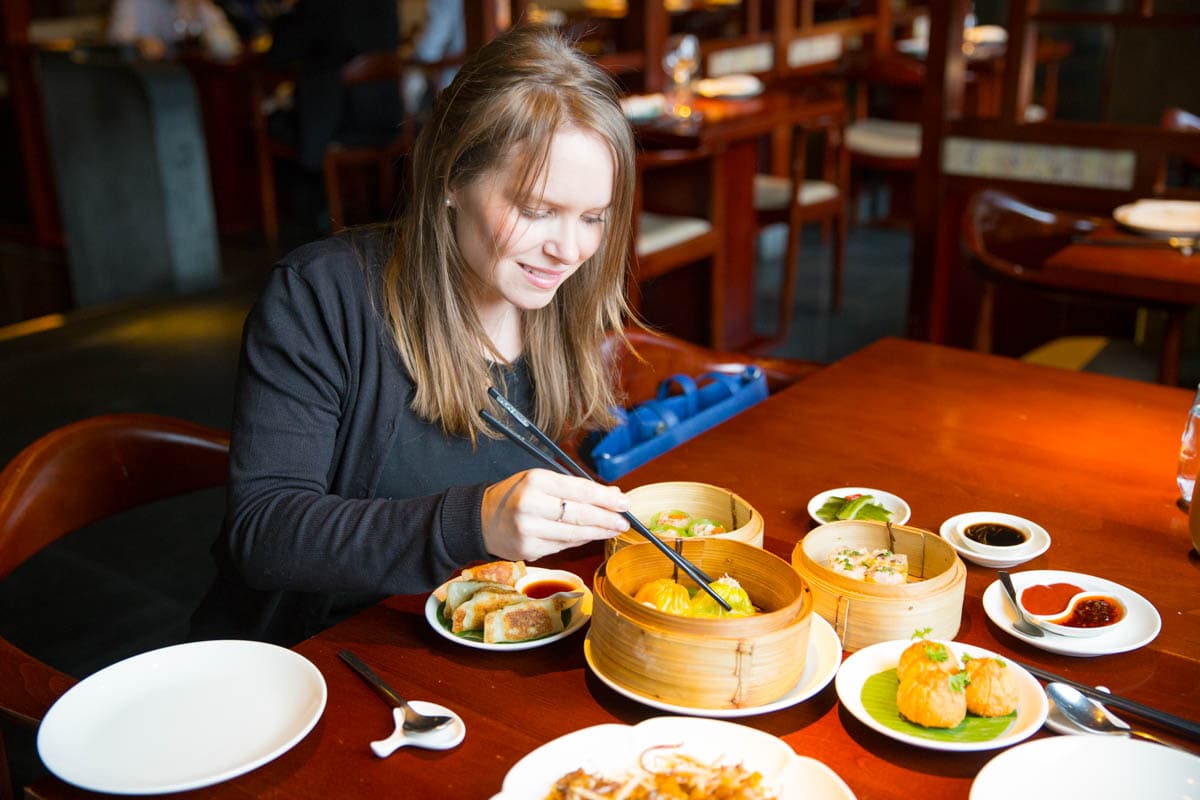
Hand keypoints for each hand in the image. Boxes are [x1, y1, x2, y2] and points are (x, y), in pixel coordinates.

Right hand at [481, 469, 630, 560]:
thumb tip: (613, 494)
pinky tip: (591, 536)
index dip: (605, 498)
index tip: (624, 503)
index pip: (579, 490)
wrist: (480, 520)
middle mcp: (530, 505)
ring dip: (597, 533)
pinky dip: (580, 541)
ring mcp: (529, 530)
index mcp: (535, 481)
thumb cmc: (516, 495)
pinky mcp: (529, 550)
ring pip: (573, 534)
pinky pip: (563, 545)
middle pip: (579, 514)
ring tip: (613, 530)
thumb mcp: (541, 481)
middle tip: (624, 522)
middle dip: (606, 519)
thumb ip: (575, 487)